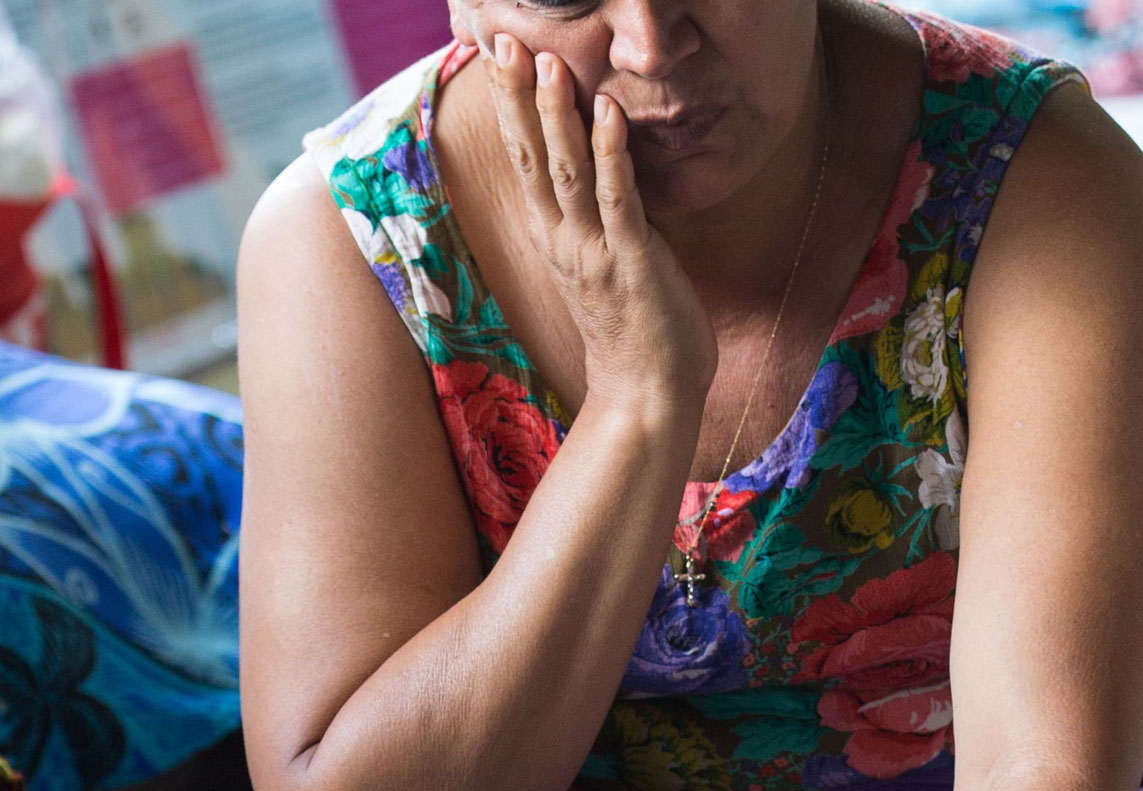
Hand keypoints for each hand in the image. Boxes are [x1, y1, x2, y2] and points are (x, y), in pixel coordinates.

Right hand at [488, 38, 715, 423]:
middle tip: (501, 40)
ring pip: (568, 173)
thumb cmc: (634, 331)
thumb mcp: (602, 263)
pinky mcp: (633, 264)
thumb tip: (596, 171)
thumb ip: (594, 217)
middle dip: (517, 98)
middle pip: (532, 158)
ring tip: (549, 62)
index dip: (508, 106)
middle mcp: (565, 241)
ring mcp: (596, 253)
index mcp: (555, 237)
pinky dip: (613, 155)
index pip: (523, 160)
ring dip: (557, 116)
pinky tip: (608, 111)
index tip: (495, 56)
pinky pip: (620, 201)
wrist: (647, 398)